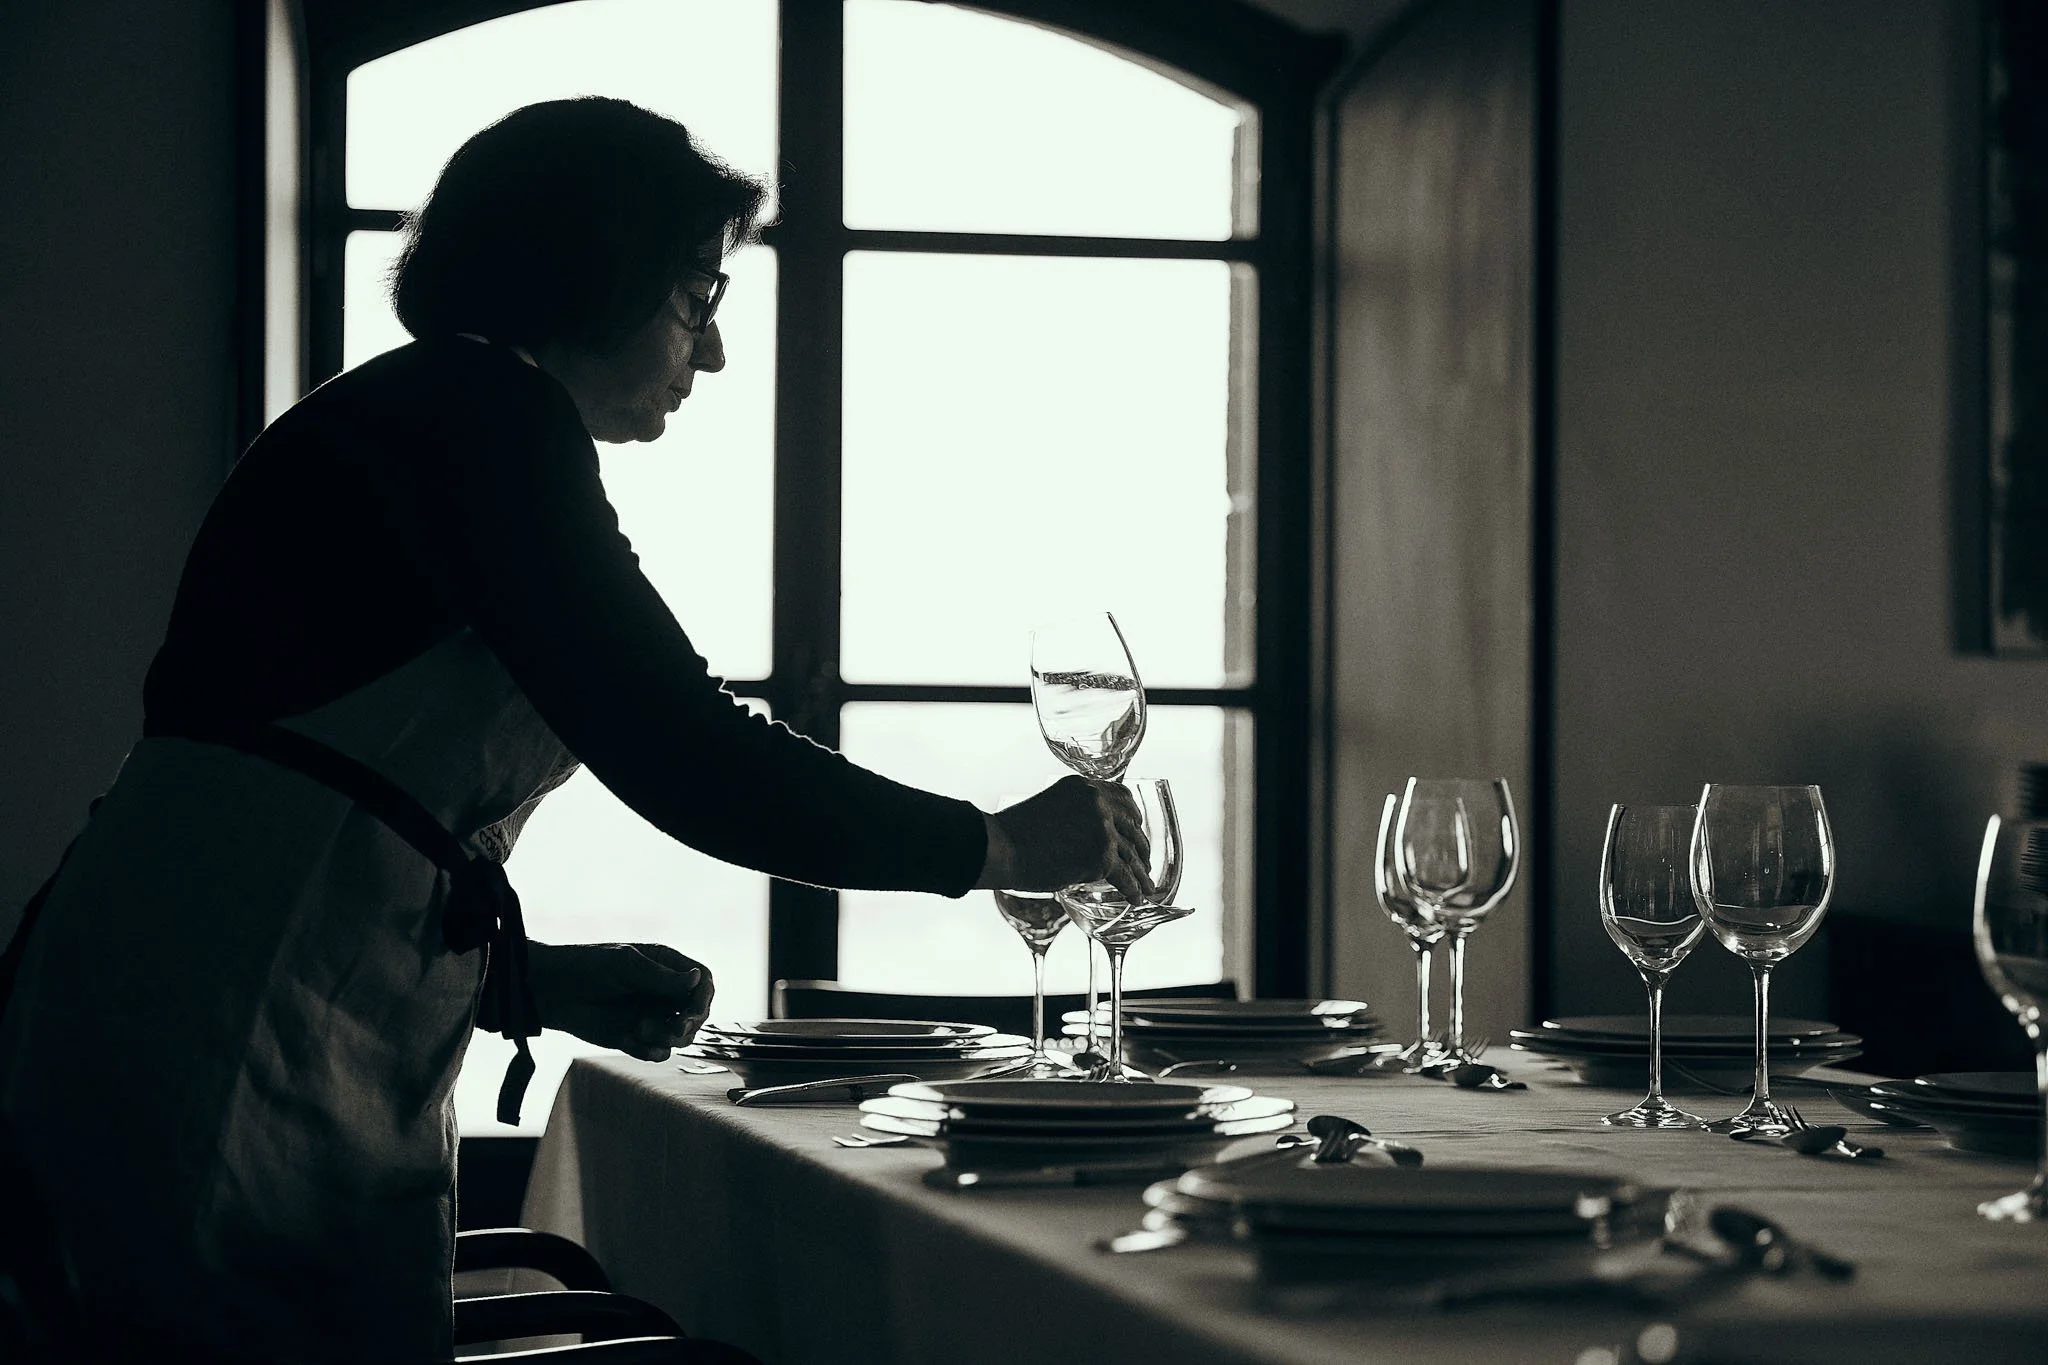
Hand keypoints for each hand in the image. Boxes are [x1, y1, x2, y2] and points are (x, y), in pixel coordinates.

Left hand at [526, 942, 714, 1061]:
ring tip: (639, 1030)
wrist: (550, 992)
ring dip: (667, 1038)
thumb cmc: (586, 966)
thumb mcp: (625, 965)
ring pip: (680, 1036)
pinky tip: (632, 1042)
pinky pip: (657, 1051)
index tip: (692, 1012)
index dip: (703, 998)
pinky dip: (650, 1051)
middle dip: (688, 1023)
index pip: (702, 982)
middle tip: (674, 1028)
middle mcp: (663, 992)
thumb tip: (697, 979)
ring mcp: (651, 1016)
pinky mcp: (635, 1037)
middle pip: (696, 1013)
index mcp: (666, 966)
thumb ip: (661, 976)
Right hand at [976, 776, 1152, 903]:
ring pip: (1130, 854)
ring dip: (1141, 872)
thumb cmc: (1014, 833)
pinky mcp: (1101, 856)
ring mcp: (1102, 828)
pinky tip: (1136, 898)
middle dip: (1140, 847)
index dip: (1133, 816)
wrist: (1000, 847)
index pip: (1122, 797)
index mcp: (1084, 787)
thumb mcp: (1050, 807)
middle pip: (1131, 826)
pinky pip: (1125, 875)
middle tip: (1144, 861)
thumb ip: (1074, 814)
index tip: (1136, 828)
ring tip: (1146, 886)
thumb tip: (1087, 836)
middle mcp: (1097, 802)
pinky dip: (1133, 889)